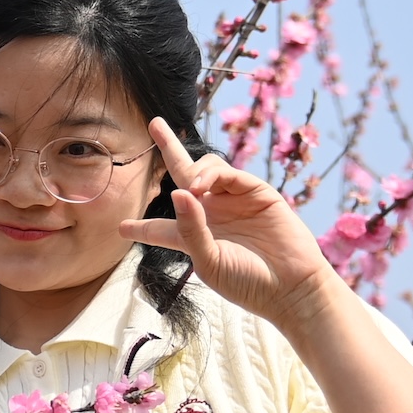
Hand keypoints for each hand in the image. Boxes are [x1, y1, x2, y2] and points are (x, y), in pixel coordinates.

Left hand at [121, 118, 412, 412]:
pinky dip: (214, 175)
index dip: (142, 227)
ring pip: (207, 169)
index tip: (122, 228)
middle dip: (170, 147)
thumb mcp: (208, 260)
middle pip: (184, 175)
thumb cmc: (247, 281)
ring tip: (192, 188)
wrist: (290, 288)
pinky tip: (201, 187)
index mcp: (194, 237)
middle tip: (155, 124)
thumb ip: (189, 229)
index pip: (161, 227)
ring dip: (194, 170)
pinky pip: (232, 175)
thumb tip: (175, 192)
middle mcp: (212, 214)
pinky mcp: (258, 194)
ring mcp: (235, 202)